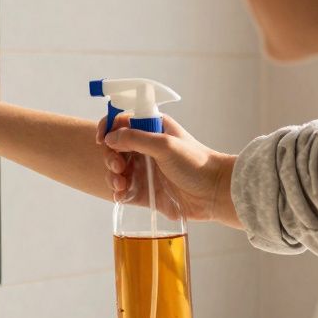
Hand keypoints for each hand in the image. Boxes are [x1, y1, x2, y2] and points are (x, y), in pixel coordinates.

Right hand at [99, 114, 237, 225]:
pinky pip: (124, 191)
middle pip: (114, 148)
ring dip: (113, 176)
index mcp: (153, 129)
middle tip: (118, 166)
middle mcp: (146, 148)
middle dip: (110, 157)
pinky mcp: (146, 192)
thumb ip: (135, 138)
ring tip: (121, 184)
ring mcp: (145, 171)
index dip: (108, 128)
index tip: (102, 139)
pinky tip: (121, 195)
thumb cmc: (195, 163)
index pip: (122, 122)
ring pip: (116, 170)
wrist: (214, 192)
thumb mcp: (165, 145)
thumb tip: (110, 137)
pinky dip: (118, 192)